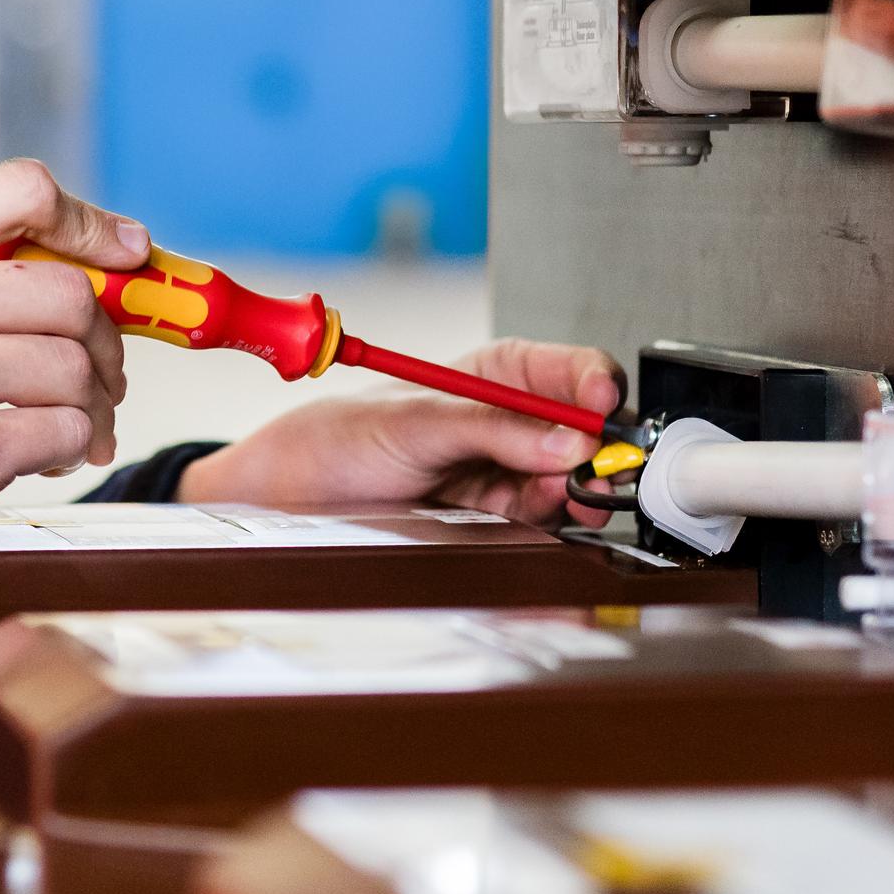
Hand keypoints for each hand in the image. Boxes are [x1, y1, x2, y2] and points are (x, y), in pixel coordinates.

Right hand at [0, 161, 144, 642]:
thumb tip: (76, 267)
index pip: (22, 191)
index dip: (91, 223)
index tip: (127, 255)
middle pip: (71, 292)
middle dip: (104, 341)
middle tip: (97, 378)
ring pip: (77, 367)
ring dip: (92, 405)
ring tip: (65, 429)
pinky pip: (66, 433)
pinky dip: (69, 450)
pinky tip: (39, 461)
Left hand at [176, 339, 621, 527]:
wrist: (291, 500)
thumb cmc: (337, 439)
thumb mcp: (415, 421)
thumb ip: (492, 428)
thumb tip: (566, 438)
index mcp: (494, 376)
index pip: (569, 371)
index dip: (594, 385)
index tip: (602, 407)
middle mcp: (507, 423)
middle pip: (582, 431)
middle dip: (596, 447)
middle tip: (595, 466)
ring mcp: (503, 472)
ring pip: (568, 480)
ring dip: (574, 488)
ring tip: (561, 495)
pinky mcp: (493, 519)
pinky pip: (540, 520)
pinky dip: (551, 521)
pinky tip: (544, 518)